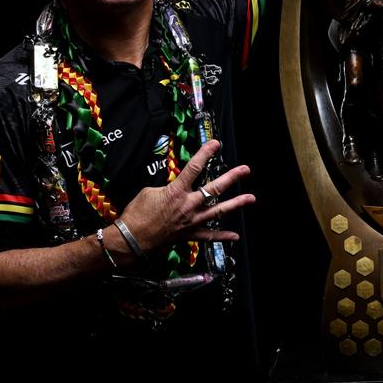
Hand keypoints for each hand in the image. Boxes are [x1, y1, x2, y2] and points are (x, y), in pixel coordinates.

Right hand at [118, 140, 255, 250]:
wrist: (131, 239)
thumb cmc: (136, 214)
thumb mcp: (148, 191)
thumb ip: (167, 187)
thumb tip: (175, 188)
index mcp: (176, 191)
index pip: (194, 167)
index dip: (206, 153)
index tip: (216, 144)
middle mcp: (188, 205)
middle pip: (214, 188)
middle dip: (232, 177)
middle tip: (245, 169)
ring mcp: (191, 221)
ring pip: (218, 211)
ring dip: (236, 204)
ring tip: (250, 198)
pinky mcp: (189, 235)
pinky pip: (209, 236)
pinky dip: (223, 236)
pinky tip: (235, 236)